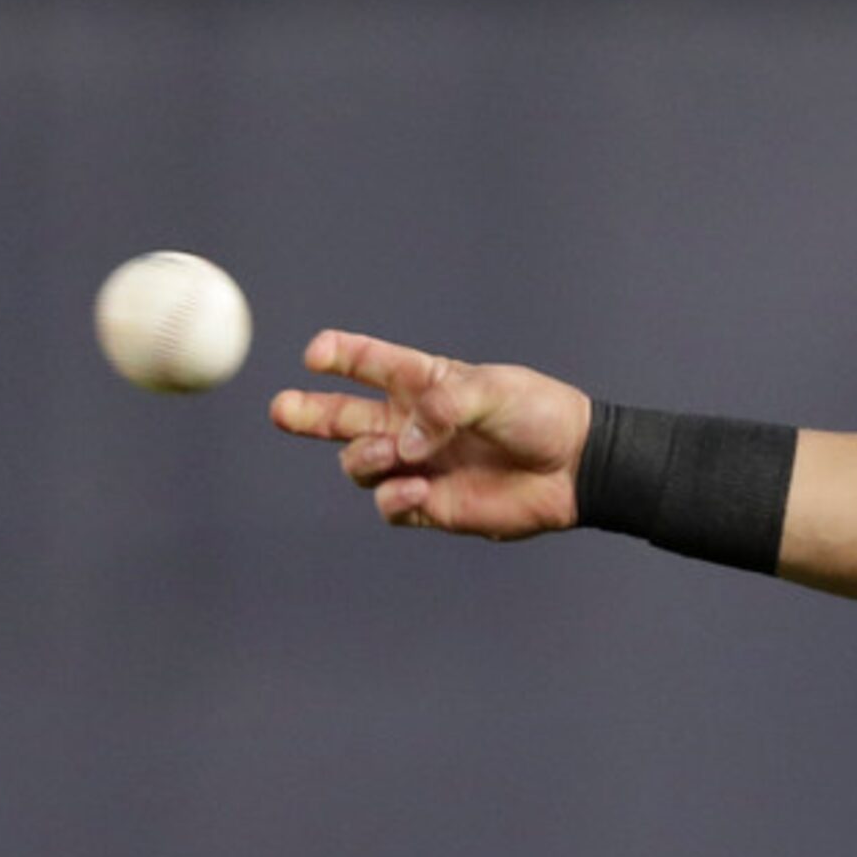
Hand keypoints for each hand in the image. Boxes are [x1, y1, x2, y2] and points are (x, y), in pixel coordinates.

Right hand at [269, 329, 591, 539]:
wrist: (575, 467)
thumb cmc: (539, 415)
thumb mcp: (491, 391)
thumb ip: (440, 408)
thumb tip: (400, 442)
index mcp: (426, 383)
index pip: (370, 363)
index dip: (339, 354)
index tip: (316, 353)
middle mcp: (412, 423)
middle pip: (342, 417)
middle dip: (307, 413)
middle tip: (281, 410)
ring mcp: (418, 464)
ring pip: (358, 463)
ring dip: (364, 457)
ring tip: (393, 452)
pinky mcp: (430, 504)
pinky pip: (390, 503)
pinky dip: (395, 495)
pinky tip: (419, 486)